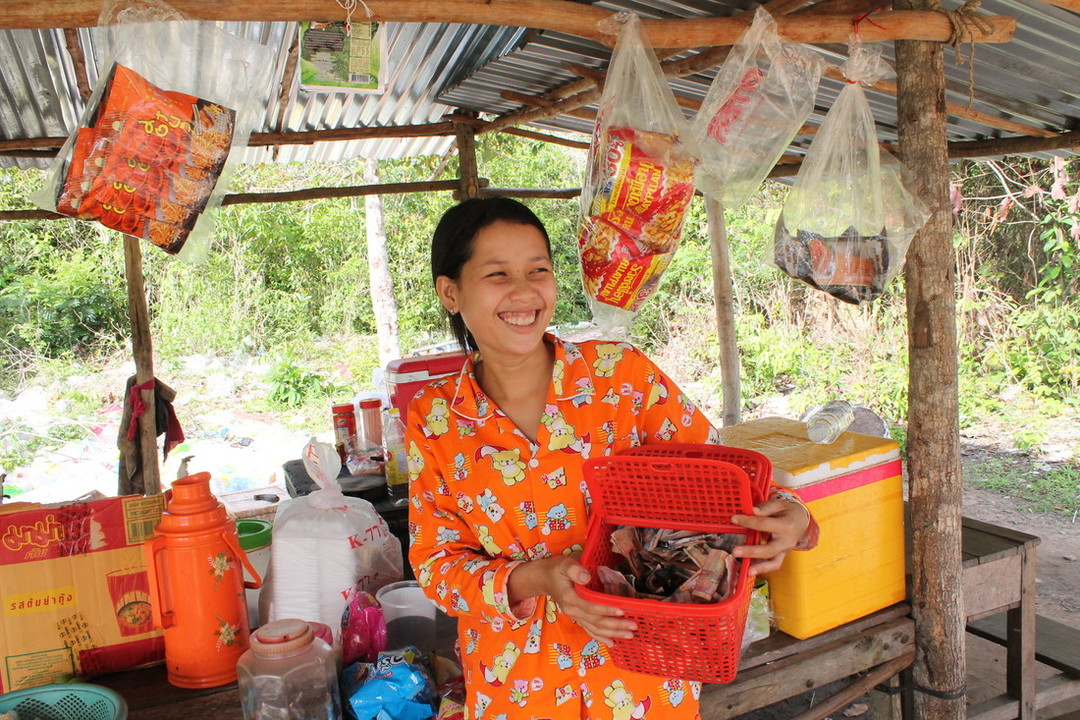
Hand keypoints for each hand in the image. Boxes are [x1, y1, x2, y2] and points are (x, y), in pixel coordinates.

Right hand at [509, 554, 635, 645]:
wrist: (544, 579)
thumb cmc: (556, 569)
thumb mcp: (564, 564)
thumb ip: (574, 569)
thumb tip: (586, 577)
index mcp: (570, 599)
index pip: (591, 607)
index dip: (606, 610)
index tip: (621, 611)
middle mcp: (573, 611)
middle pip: (596, 622)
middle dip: (615, 625)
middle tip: (633, 626)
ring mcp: (575, 616)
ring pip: (595, 629)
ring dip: (613, 633)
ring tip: (629, 635)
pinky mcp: (578, 618)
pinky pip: (590, 630)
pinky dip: (601, 637)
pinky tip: (612, 643)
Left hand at [730, 499, 810, 575]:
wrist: (802, 519)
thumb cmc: (788, 511)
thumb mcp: (779, 504)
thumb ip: (766, 508)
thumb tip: (752, 511)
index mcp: (787, 525)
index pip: (764, 524)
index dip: (748, 521)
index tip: (734, 519)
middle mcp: (787, 541)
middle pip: (769, 549)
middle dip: (751, 551)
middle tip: (735, 551)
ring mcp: (786, 550)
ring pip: (773, 562)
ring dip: (759, 567)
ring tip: (745, 570)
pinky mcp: (782, 555)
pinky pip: (774, 565)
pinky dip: (762, 569)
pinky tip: (749, 571)